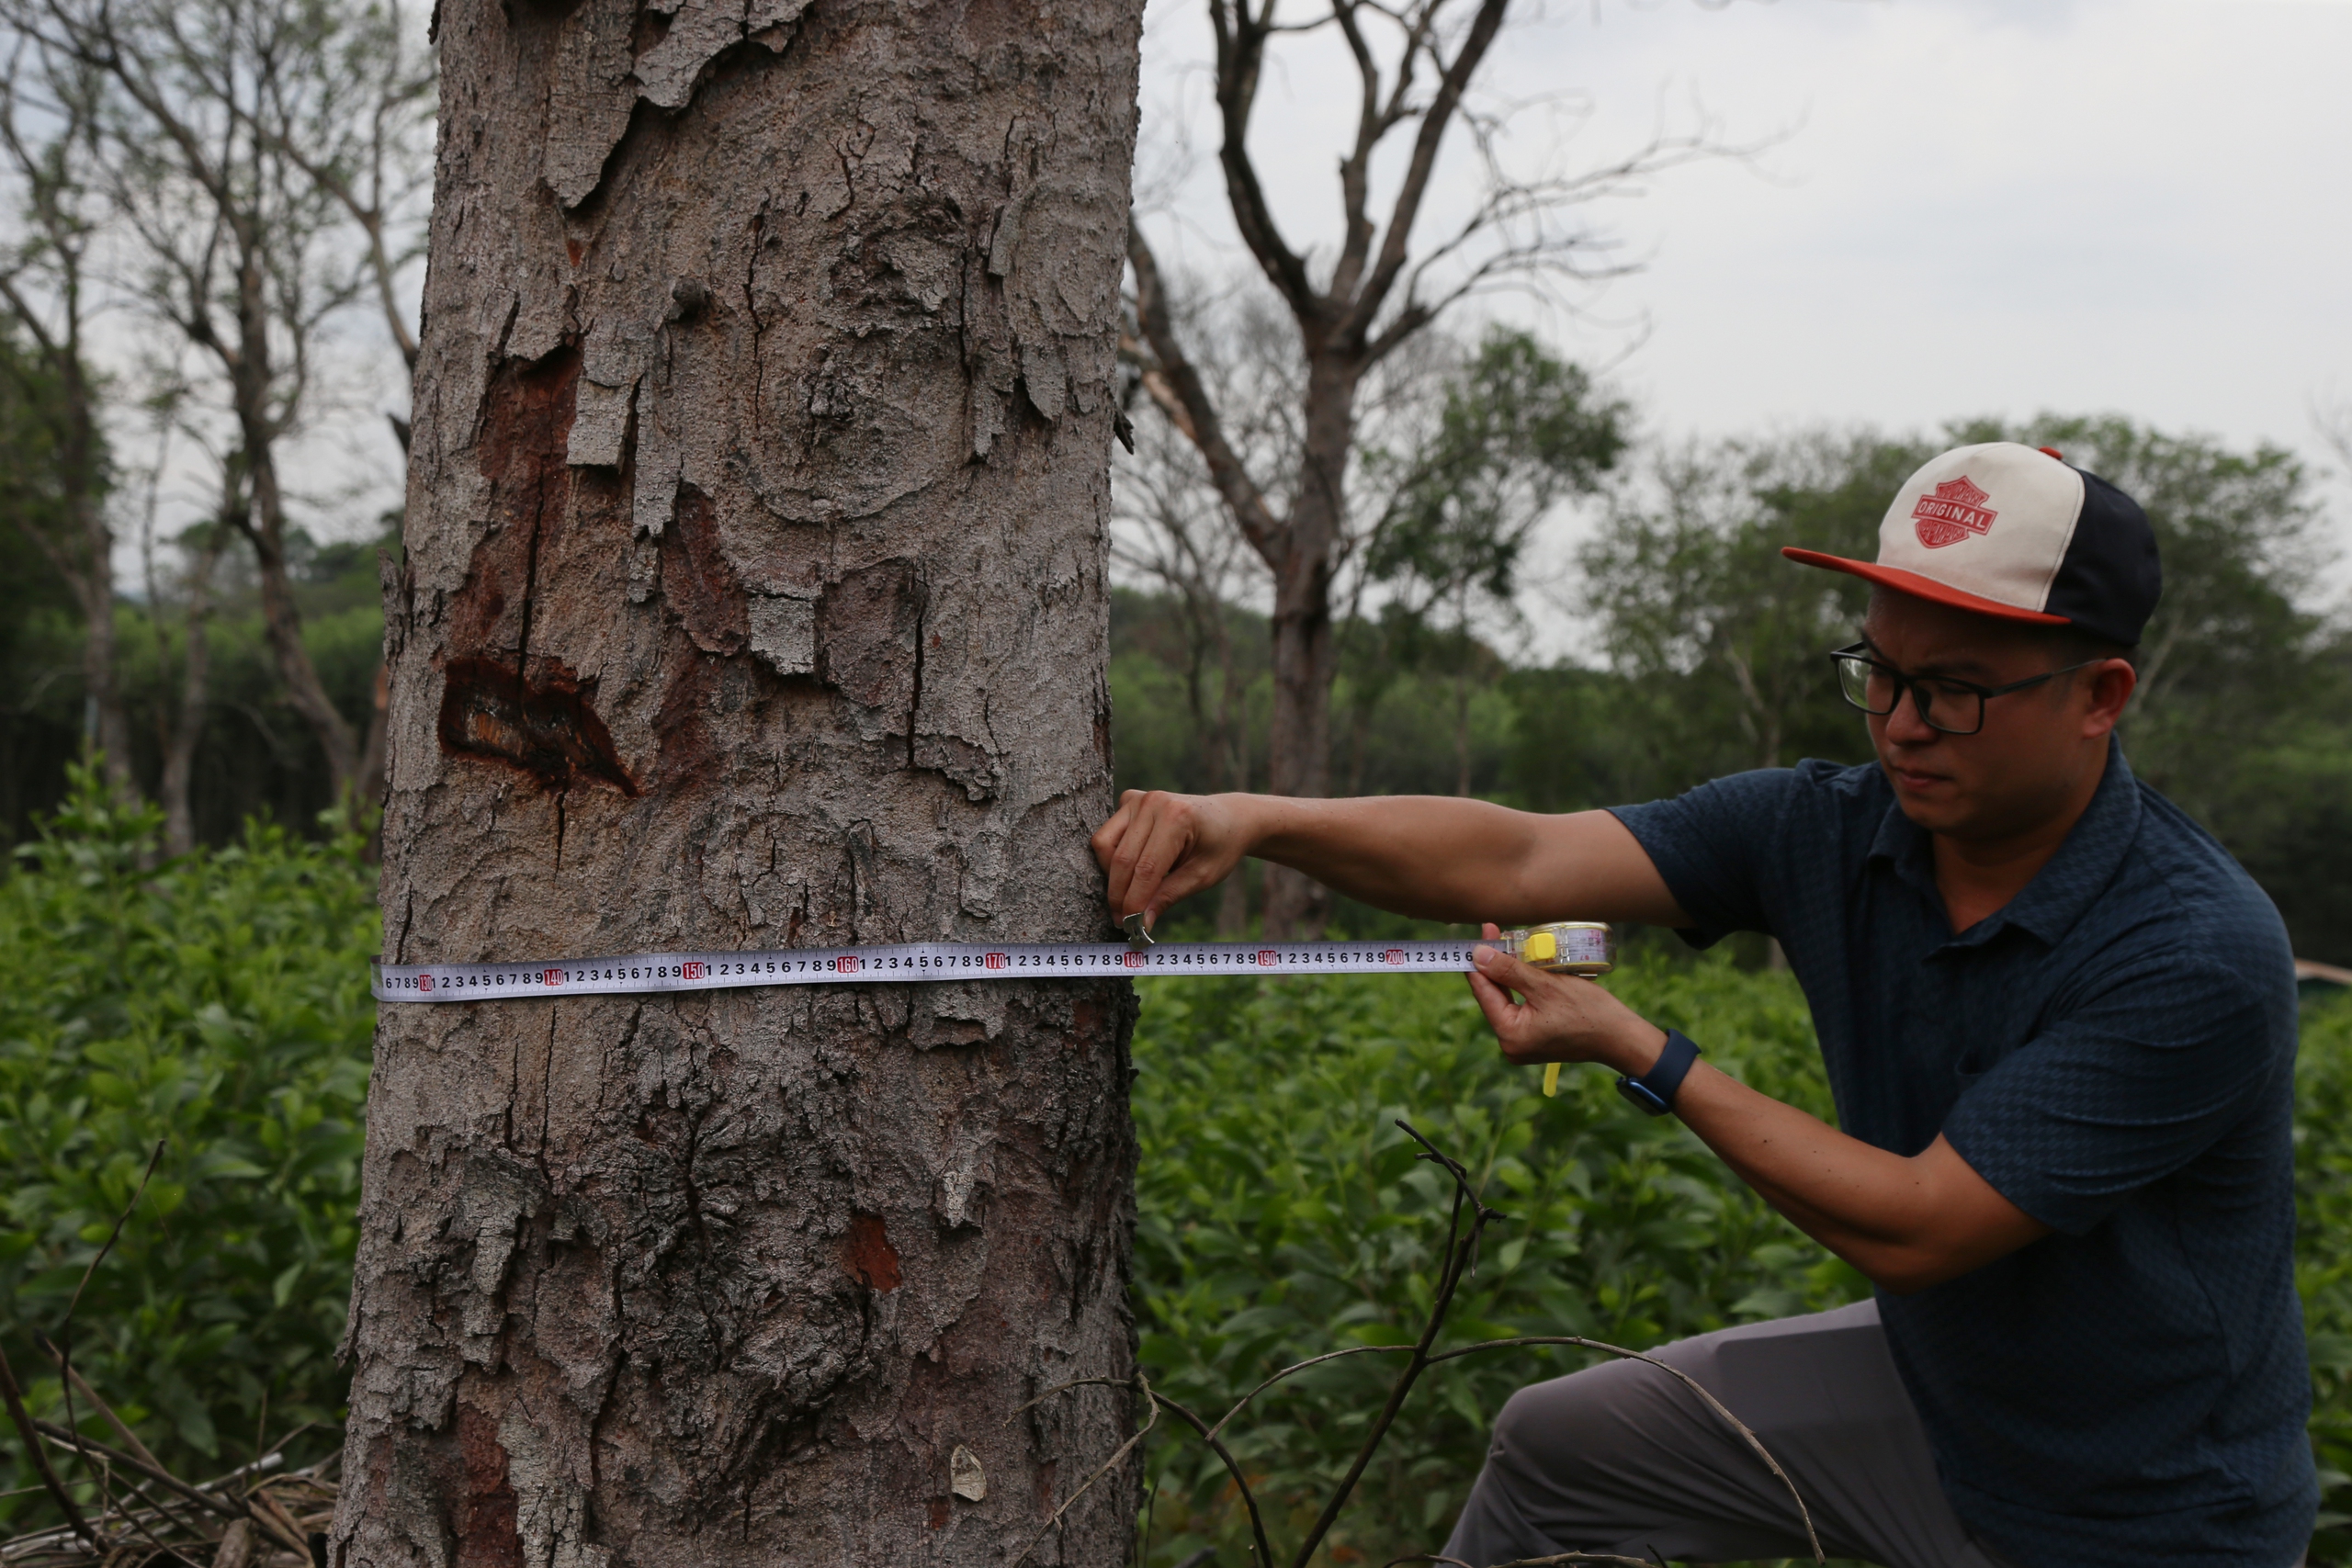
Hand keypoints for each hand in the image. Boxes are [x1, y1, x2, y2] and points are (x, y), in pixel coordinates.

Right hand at [1090, 790, 1254, 928]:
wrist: (1228, 818)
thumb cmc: (1219, 847)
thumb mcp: (1202, 877)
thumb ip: (1169, 897)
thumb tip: (1141, 923)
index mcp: (1178, 817)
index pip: (1146, 868)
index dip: (1134, 901)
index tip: (1130, 926)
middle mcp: (1153, 802)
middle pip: (1121, 859)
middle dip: (1119, 895)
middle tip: (1122, 920)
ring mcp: (1138, 798)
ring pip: (1104, 845)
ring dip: (1111, 875)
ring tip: (1129, 893)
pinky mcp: (1129, 800)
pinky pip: (1107, 835)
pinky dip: (1112, 858)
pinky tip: (1133, 868)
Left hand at [1464, 922, 1666, 1076]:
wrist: (1621, 1037)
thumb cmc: (1588, 1011)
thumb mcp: (1546, 985)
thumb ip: (1508, 970)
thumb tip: (1478, 955)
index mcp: (1509, 1035)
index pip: (1484, 992)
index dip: (1479, 961)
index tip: (1479, 935)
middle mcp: (1511, 1044)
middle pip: (1494, 996)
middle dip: (1494, 965)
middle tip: (1493, 932)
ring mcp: (1523, 1043)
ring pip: (1507, 999)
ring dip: (1507, 973)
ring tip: (1505, 943)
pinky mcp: (1535, 1039)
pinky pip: (1520, 1007)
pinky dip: (1521, 986)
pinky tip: (1520, 965)